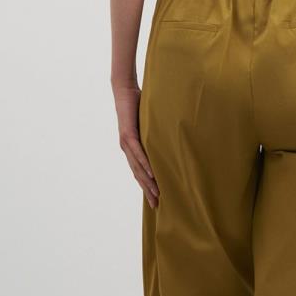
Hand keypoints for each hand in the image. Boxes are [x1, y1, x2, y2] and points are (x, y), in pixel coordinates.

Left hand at [113, 81, 158, 207]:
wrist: (124, 91)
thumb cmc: (138, 106)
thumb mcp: (150, 124)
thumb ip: (157, 134)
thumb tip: (171, 141)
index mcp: (132, 149)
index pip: (140, 172)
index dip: (147, 186)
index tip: (156, 200)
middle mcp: (127, 149)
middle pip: (138, 175)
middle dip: (147, 190)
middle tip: (157, 204)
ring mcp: (126, 143)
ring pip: (138, 167)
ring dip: (148, 181)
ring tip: (157, 193)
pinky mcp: (128, 135)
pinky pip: (138, 153)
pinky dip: (145, 164)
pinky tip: (152, 174)